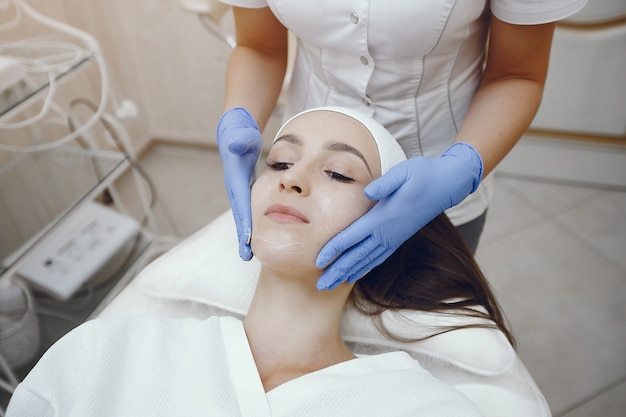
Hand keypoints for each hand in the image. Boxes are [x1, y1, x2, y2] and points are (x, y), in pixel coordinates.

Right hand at [216, 107, 262, 260]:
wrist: (235, 132)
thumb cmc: (240, 134)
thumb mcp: (241, 135)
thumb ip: (239, 140)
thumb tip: (236, 145)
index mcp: (235, 179)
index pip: (242, 204)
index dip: (244, 223)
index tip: (248, 241)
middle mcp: (235, 188)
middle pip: (240, 216)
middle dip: (243, 236)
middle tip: (247, 256)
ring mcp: (239, 190)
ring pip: (244, 216)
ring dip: (246, 234)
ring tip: (249, 254)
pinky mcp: (244, 190)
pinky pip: (248, 210)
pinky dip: (250, 224)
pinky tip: (255, 237)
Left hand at [315, 142, 482, 289]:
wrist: (447, 185)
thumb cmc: (422, 175)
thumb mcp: (403, 173)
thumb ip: (384, 184)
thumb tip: (367, 190)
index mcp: (382, 218)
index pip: (352, 237)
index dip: (334, 250)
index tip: (318, 262)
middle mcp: (387, 232)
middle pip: (356, 256)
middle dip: (337, 272)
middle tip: (320, 286)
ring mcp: (394, 238)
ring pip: (367, 261)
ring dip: (348, 274)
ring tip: (333, 285)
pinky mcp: (399, 238)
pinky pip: (379, 257)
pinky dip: (365, 268)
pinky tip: (356, 274)